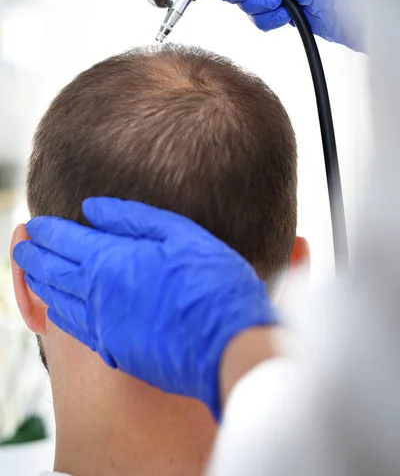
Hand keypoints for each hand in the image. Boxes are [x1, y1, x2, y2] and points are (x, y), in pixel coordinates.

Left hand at [13, 198, 276, 419]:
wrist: (226, 344)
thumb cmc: (210, 283)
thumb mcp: (179, 235)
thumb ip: (133, 219)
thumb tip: (93, 208)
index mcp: (111, 261)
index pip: (65, 241)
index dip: (47, 231)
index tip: (35, 225)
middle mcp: (97, 294)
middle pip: (53, 271)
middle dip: (33, 256)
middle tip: (21, 246)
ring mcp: (103, 325)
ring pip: (58, 301)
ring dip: (41, 283)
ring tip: (31, 273)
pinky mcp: (114, 349)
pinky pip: (74, 328)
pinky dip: (59, 313)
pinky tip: (58, 310)